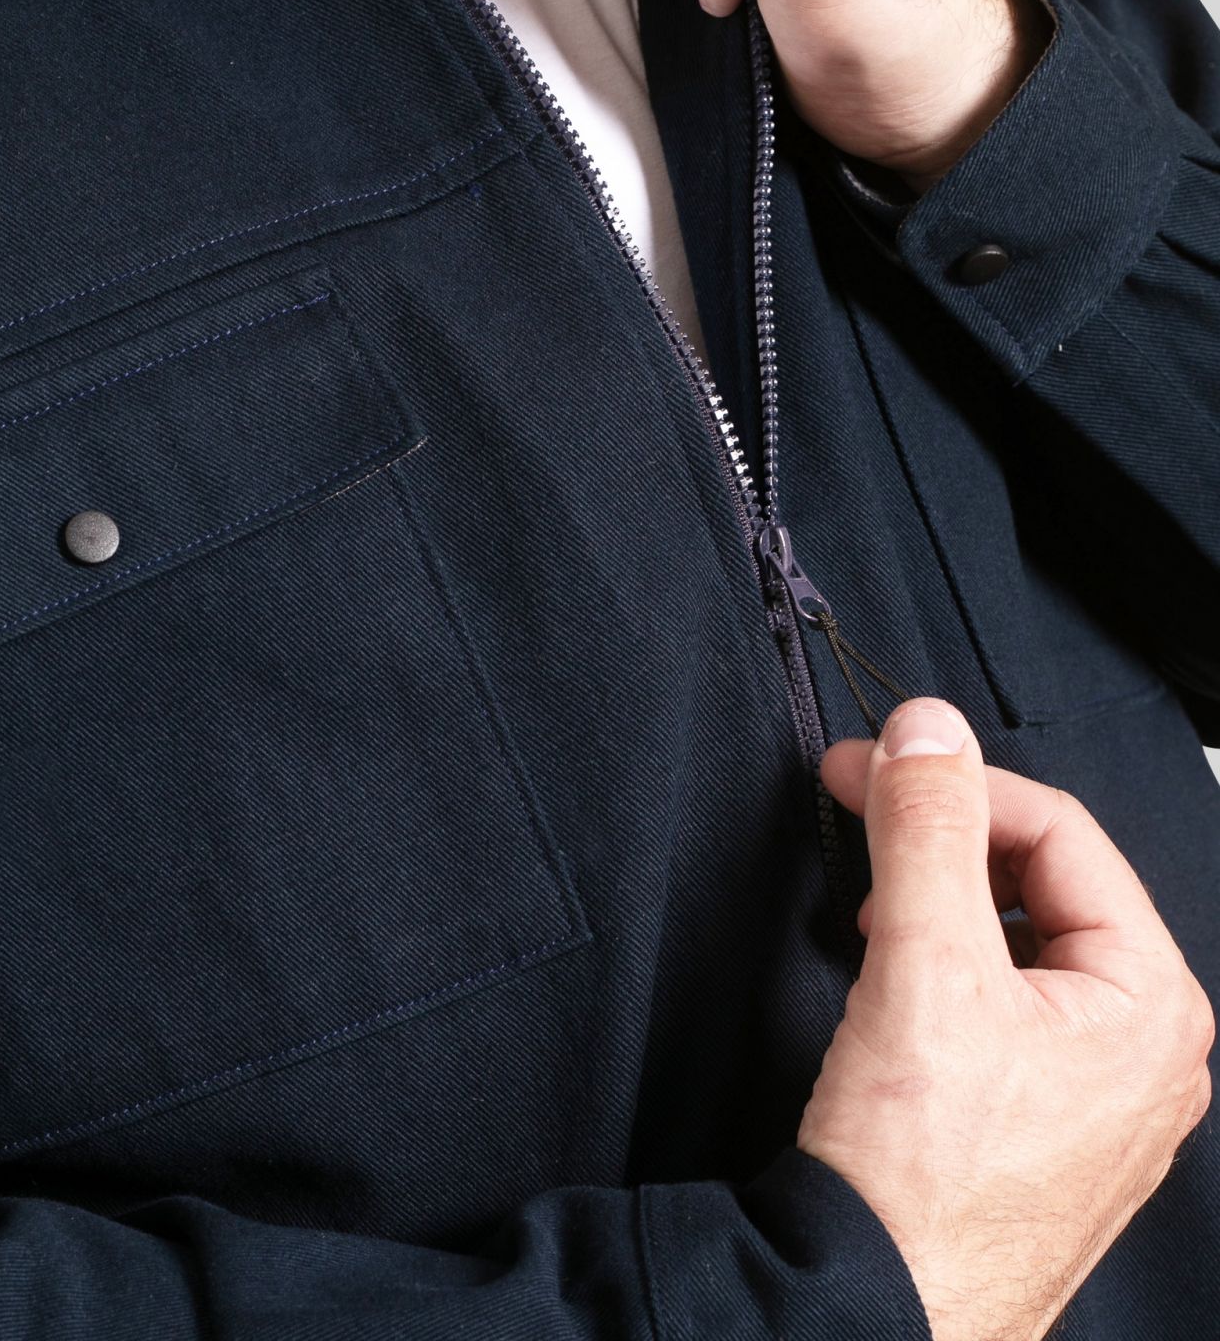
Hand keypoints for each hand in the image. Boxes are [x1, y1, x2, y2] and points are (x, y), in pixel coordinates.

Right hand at [801, 697, 1213, 1340]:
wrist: (876, 1309)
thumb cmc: (923, 1177)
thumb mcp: (923, 966)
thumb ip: (928, 831)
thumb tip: (928, 728)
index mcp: (1152, 1005)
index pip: (1058, 832)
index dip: (952, 785)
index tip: (865, 768)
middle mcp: (1144, 1050)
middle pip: (1042, 881)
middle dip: (943, 843)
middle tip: (859, 817)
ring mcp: (1094, 1094)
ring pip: (1016, 940)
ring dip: (936, 899)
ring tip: (868, 909)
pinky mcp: (1037, 1124)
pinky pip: (1000, 1001)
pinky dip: (939, 963)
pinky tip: (886, 977)